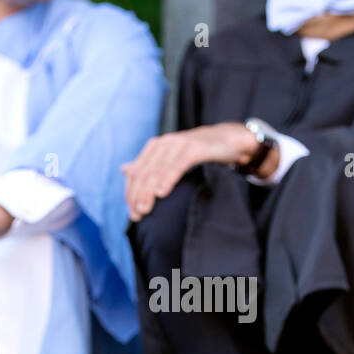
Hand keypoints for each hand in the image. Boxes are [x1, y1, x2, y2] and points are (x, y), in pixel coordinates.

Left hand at [121, 123, 265, 220]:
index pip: (136, 172)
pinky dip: (168, 179)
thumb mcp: (171, 157)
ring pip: (157, 170)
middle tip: (137, 215)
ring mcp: (179, 144)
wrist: (229, 139)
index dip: (130, 193)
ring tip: (145, 209)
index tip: (132, 214)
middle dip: (137, 196)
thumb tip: (124, 169)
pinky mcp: (194, 148)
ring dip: (149, 192)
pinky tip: (162, 193)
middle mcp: (164, 143)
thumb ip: (149, 164)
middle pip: (144, 173)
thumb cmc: (199, 151)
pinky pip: (177, 165)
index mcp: (155, 147)